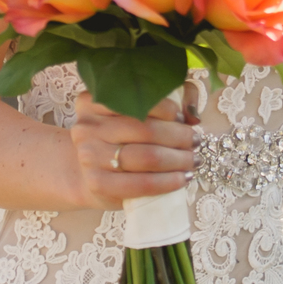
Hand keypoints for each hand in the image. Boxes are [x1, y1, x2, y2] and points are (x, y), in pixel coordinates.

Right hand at [68, 93, 194, 209]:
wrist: (86, 173)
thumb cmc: (117, 140)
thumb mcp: (132, 114)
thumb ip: (167, 101)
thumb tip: (192, 114)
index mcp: (94, 100)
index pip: (138, 99)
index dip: (168, 109)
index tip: (183, 118)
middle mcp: (88, 125)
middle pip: (146, 129)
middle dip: (179, 137)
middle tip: (196, 142)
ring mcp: (89, 155)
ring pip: (146, 156)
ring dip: (178, 160)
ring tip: (193, 160)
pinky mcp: (97, 183)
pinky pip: (140, 184)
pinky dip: (166, 182)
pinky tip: (181, 179)